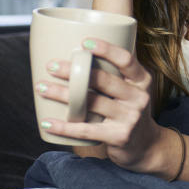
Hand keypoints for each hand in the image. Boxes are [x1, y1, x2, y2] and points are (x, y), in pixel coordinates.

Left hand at [35, 38, 168, 174]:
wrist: (146, 146)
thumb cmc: (130, 110)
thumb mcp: (134, 88)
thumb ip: (118, 71)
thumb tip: (87, 46)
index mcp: (142, 80)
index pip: (126, 59)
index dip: (106, 49)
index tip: (84, 42)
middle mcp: (139, 97)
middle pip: (102, 80)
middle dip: (73, 71)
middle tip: (51, 65)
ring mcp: (130, 118)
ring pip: (90, 103)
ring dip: (62, 94)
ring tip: (41, 87)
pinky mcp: (119, 136)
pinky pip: (86, 130)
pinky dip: (64, 127)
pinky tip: (47, 122)